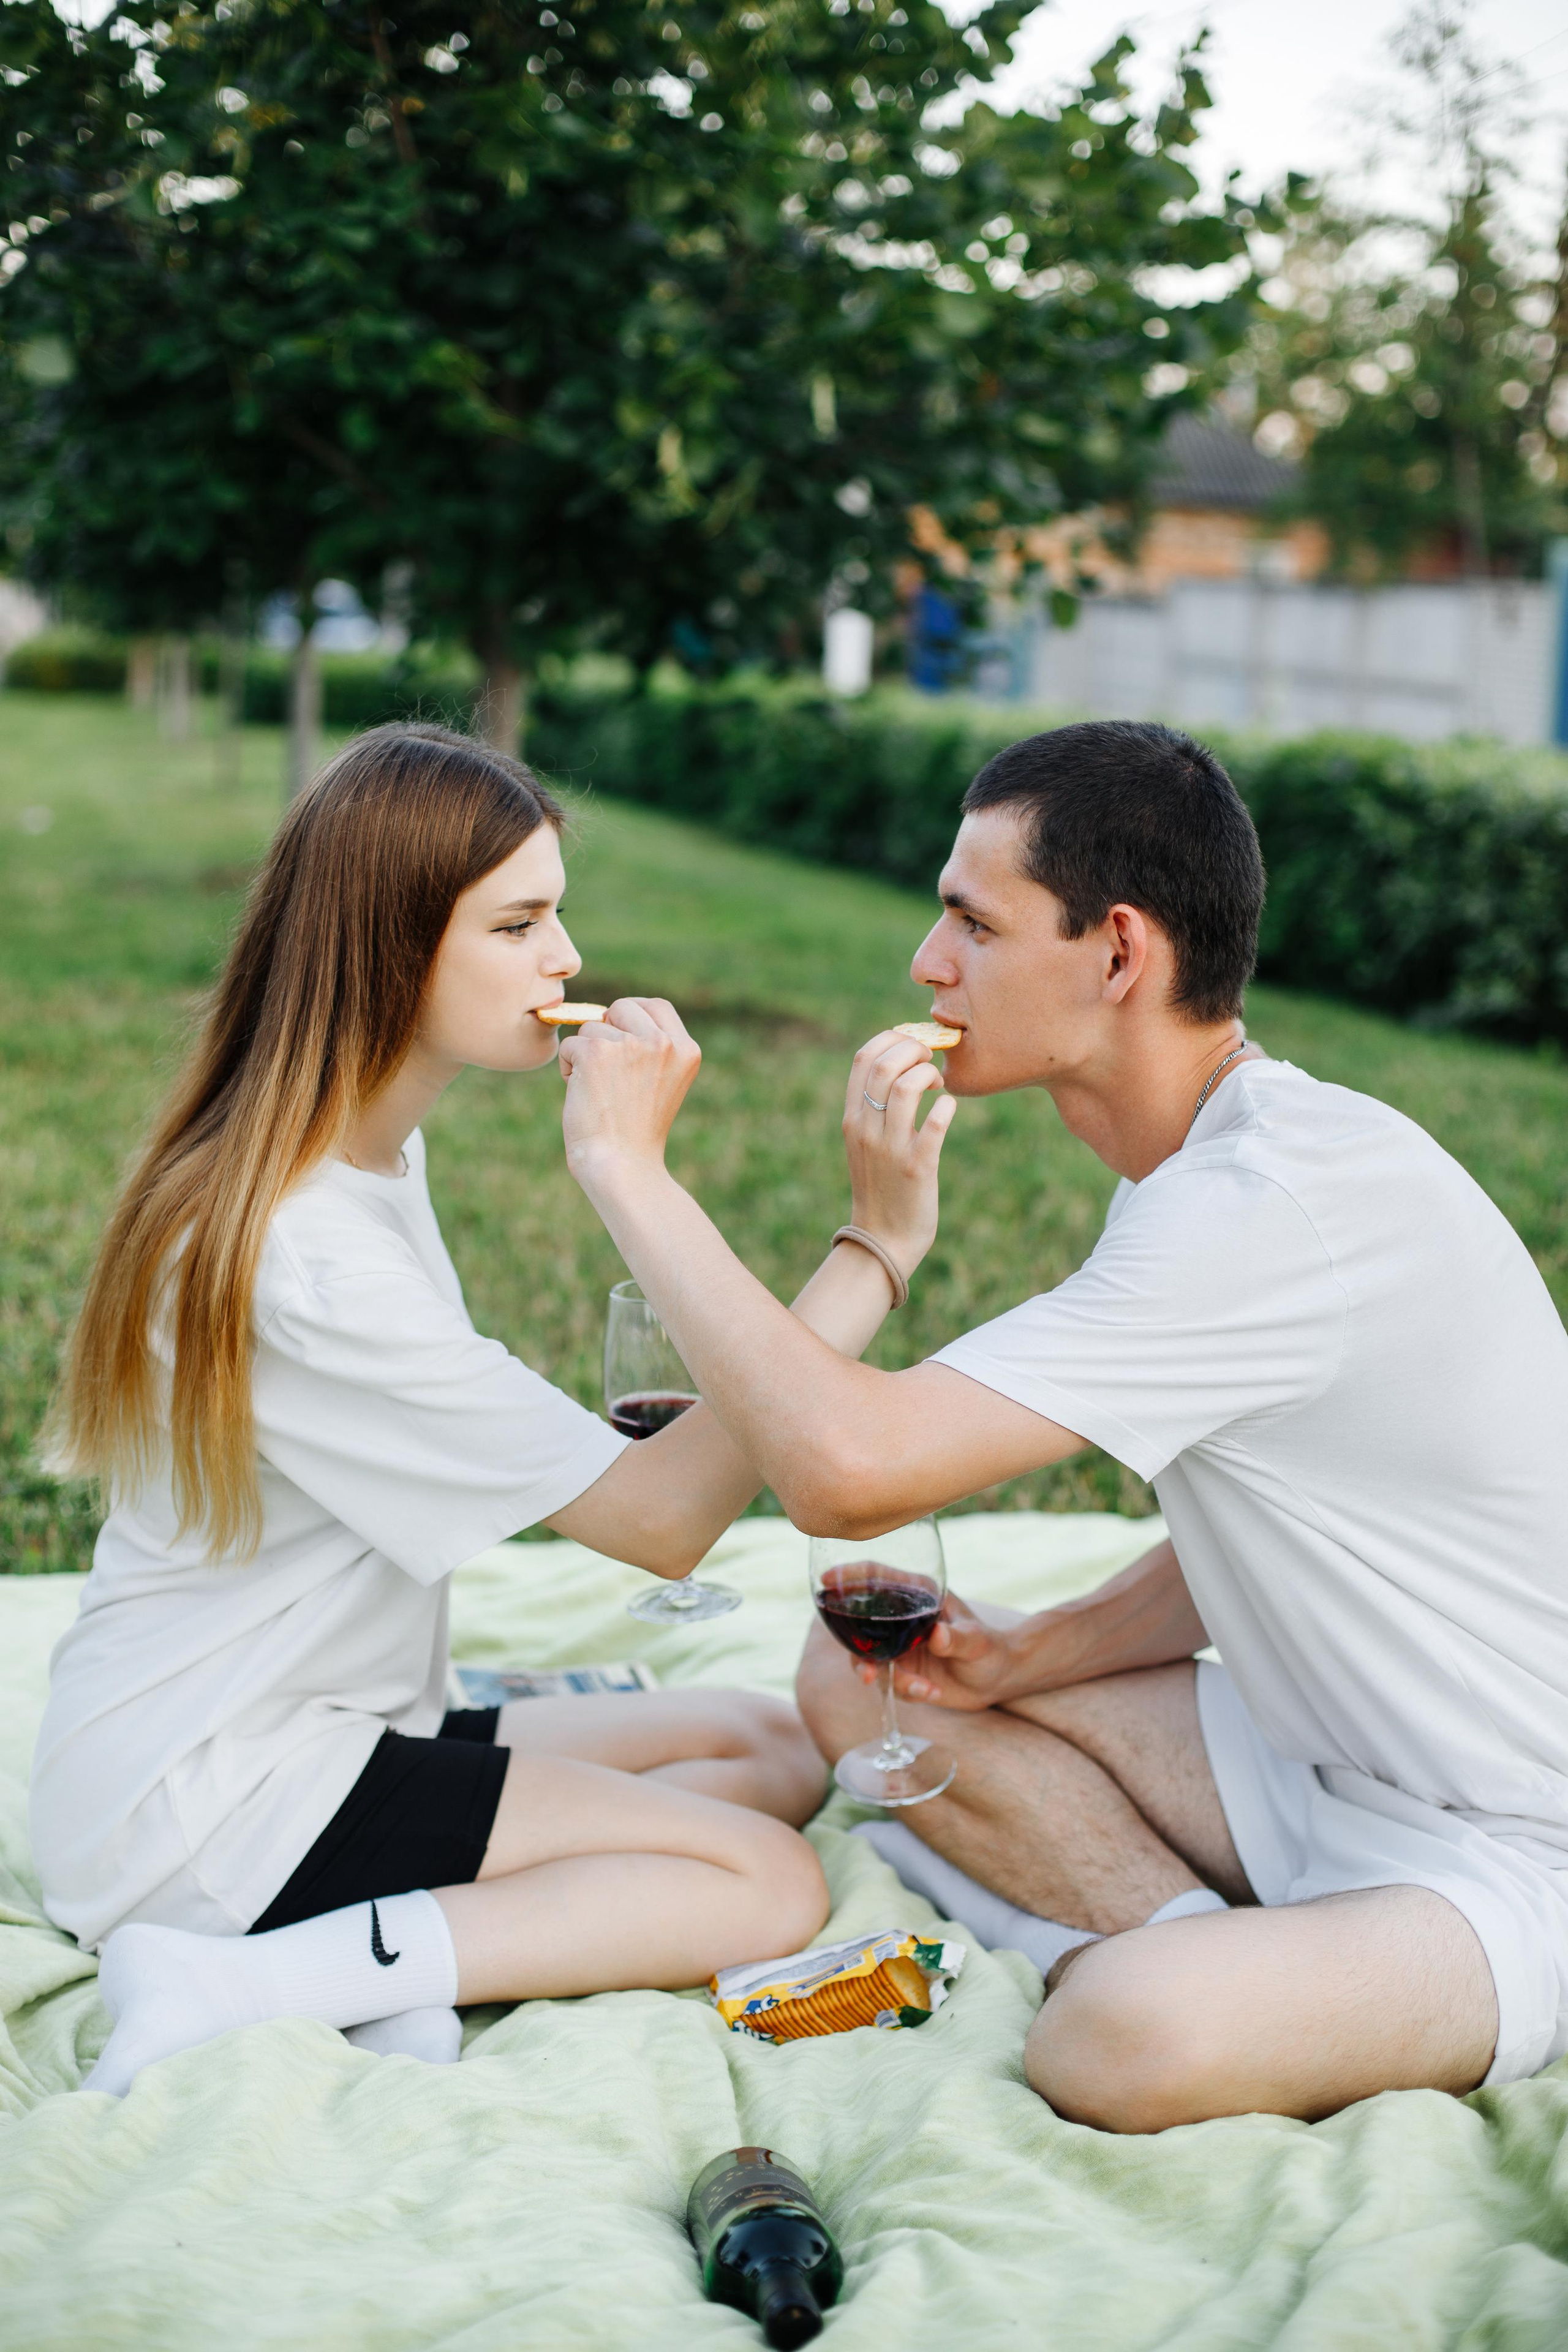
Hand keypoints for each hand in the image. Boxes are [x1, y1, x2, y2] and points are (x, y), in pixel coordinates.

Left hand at [558, 999, 701, 1183]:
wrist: (622, 1165)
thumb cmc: (636, 1133)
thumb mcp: (661, 1083)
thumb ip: (650, 1048)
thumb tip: (605, 1016)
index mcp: (686, 1050)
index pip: (656, 1006)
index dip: (633, 1016)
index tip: (621, 1037)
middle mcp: (662, 1043)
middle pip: (622, 1007)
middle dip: (606, 1031)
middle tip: (606, 1070)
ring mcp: (630, 1045)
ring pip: (592, 1027)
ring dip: (586, 1054)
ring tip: (598, 1091)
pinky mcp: (596, 1053)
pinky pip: (571, 1045)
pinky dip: (568, 1068)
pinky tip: (583, 1095)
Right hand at [842, 1030, 956, 1278]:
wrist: (884, 1239)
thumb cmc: (881, 1185)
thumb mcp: (866, 1142)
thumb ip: (874, 1108)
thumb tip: (900, 1064)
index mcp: (852, 1118)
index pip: (863, 1058)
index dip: (892, 1039)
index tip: (913, 1045)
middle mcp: (865, 1129)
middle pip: (885, 1064)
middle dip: (914, 1050)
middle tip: (931, 1061)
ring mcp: (890, 1148)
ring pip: (907, 1087)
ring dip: (929, 1075)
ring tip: (938, 1085)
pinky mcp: (917, 1167)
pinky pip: (935, 1123)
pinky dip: (947, 1107)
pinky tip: (949, 1109)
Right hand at [850, 1589, 1020, 1711]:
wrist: (998, 1680)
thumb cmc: (992, 1649)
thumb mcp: (978, 1641)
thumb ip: (958, 1638)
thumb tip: (938, 1636)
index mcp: (917, 1595)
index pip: (877, 1578)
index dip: (851, 1576)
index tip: (827, 1581)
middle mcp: (902, 1619)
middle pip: (861, 1625)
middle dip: (859, 1652)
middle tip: (868, 1673)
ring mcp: (900, 1646)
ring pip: (870, 1660)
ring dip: (888, 1679)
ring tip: (919, 1689)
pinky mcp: (903, 1671)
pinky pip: (890, 1683)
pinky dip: (908, 1692)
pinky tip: (933, 1693)